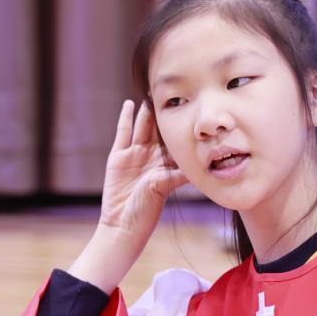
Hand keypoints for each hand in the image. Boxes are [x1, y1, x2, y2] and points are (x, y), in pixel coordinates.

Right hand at [96, 100, 187, 247]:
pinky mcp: (118, 156)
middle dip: (165, 112)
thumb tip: (198, 165)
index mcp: (167, 164)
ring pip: (142, 127)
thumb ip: (177, 174)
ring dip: (147, 111)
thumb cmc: (146, 211)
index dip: (181, 124)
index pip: (175, 139)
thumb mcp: (165, 188)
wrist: (122, 224)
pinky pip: (123, 133)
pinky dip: (125, 118)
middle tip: (175, 91)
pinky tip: (129, 103)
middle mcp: (152, 157)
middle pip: (159, 129)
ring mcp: (134, 155)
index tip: (191, 105)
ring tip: (153, 93)